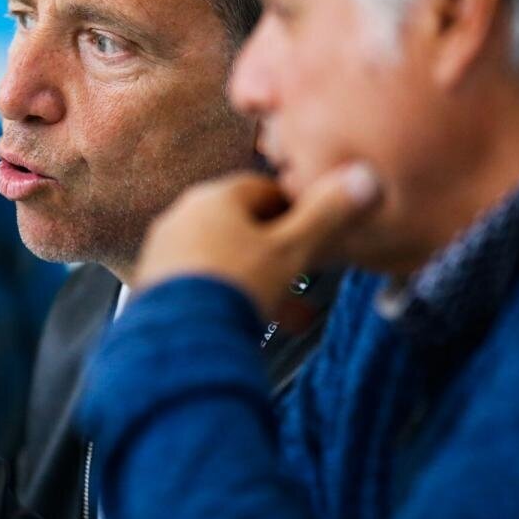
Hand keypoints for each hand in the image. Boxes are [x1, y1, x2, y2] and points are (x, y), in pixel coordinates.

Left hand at [133, 164, 380, 314]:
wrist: (179, 340)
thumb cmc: (234, 288)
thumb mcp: (293, 250)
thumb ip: (328, 214)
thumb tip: (365, 177)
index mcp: (214, 198)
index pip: (261, 188)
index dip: (294, 208)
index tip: (314, 230)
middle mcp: (182, 218)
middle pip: (241, 227)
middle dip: (278, 253)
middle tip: (303, 277)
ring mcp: (164, 252)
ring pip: (222, 259)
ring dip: (255, 279)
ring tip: (284, 310)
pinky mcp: (154, 286)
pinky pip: (201, 285)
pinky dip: (227, 298)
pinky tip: (245, 322)